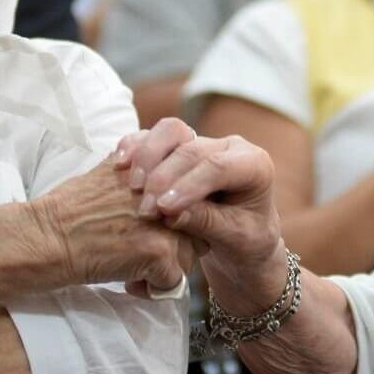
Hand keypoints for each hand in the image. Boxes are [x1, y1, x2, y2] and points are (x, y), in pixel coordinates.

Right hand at [32, 157, 196, 293]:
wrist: (47, 237)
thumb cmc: (70, 208)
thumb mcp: (113, 172)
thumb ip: (145, 172)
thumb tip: (171, 181)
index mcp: (157, 168)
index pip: (195, 192)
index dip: (183, 215)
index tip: (167, 227)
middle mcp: (166, 190)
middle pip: (198, 224)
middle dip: (178, 240)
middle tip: (145, 248)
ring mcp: (165, 221)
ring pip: (189, 255)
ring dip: (166, 266)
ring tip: (132, 264)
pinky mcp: (159, 251)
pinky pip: (174, 281)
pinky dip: (152, 287)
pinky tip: (127, 279)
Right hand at [116, 119, 283, 311]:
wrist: (240, 237)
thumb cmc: (244, 241)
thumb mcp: (233, 238)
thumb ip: (206, 223)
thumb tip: (171, 215)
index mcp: (254, 165)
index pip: (219, 167)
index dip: (189, 185)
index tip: (163, 209)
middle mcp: (229, 146)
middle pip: (192, 150)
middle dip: (165, 177)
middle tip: (145, 208)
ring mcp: (203, 142)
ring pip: (172, 132)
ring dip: (148, 156)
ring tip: (133, 186)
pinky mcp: (180, 145)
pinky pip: (155, 136)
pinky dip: (137, 146)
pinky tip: (119, 163)